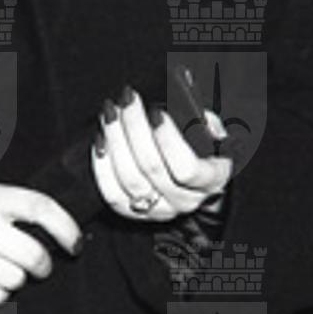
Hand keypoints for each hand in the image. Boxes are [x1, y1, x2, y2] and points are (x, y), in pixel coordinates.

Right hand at [0, 183, 82, 305]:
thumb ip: (13, 208)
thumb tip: (57, 234)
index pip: (40, 207)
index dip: (66, 227)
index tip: (75, 244)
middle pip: (32, 254)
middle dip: (43, 266)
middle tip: (40, 267)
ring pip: (14, 280)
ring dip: (16, 281)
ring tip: (1, 270)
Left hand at [93, 88, 232, 224]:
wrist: (188, 177)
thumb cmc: (199, 149)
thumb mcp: (211, 131)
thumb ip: (206, 122)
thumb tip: (193, 115)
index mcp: (211, 181)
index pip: (187, 168)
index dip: (168, 140)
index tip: (156, 112)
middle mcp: (185, 201)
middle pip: (152, 168)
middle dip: (135, 127)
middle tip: (127, 101)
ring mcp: (158, 210)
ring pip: (130, 178)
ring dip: (116, 140)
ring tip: (111, 114)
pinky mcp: (131, 212)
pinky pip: (111, 192)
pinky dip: (101, 165)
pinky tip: (101, 140)